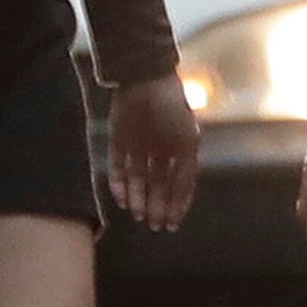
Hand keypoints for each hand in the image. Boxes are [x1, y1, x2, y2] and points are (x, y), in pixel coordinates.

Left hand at [103, 75, 198, 231]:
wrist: (144, 81)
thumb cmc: (173, 109)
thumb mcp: (188, 142)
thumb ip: (186, 171)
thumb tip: (182, 199)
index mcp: (179, 151)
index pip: (178, 184)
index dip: (176, 205)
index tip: (172, 224)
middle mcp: (158, 152)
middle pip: (157, 186)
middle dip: (156, 206)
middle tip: (154, 225)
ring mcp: (137, 148)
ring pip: (137, 181)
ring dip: (138, 198)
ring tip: (139, 214)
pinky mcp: (118, 142)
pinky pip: (117, 169)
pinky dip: (119, 185)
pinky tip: (123, 199)